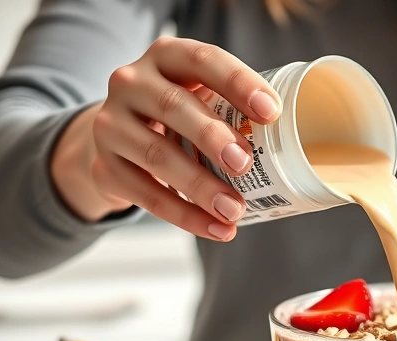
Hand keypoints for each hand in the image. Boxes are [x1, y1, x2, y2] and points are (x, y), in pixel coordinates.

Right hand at [50, 38, 282, 239]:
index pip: (204, 60)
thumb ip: (231, 105)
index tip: (271, 112)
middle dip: (212, 137)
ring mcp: (111, 124)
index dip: (238, 83)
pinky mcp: (104, 166)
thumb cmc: (176, 113)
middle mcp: (131, 82)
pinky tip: (215, 228)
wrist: (114, 136)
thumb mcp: (197, 93)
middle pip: (173, 107)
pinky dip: (184, 215)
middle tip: (245, 164)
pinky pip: (145, 193)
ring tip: (234, 209)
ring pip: (156, 156)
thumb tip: (292, 140)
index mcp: (166, 57)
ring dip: (200, 186)